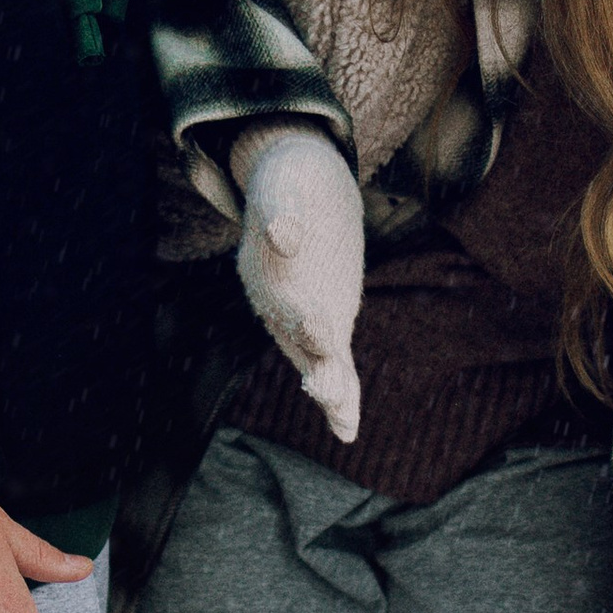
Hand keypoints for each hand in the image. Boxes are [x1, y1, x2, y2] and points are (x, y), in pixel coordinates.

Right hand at [232, 124, 363, 444]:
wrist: (299, 188)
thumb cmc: (288, 182)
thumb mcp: (283, 185)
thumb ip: (281, 212)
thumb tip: (284, 235)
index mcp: (264, 273)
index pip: (282, 300)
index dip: (300, 315)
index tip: (317, 324)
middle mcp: (279, 304)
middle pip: (298, 340)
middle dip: (315, 363)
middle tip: (327, 387)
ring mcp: (304, 318)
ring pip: (316, 362)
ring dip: (329, 389)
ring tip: (343, 418)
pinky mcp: (330, 326)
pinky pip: (335, 365)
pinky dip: (342, 396)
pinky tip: (348, 430)